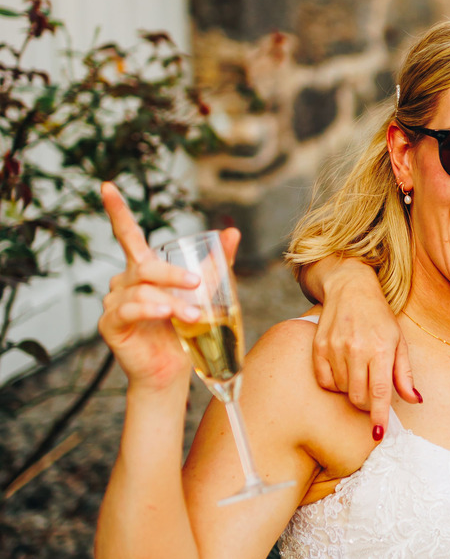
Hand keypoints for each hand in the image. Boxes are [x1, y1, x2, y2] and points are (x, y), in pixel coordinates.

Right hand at [98, 183, 239, 391]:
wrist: (173, 371)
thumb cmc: (184, 332)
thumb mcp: (203, 294)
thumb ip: (216, 264)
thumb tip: (232, 232)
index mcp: (143, 270)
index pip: (127, 235)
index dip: (117, 211)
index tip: (107, 187)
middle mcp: (124, 282)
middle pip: (145, 266)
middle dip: (173, 275)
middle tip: (197, 285)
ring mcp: (114, 302)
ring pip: (142, 290)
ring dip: (170, 300)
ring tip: (193, 315)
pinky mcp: (111, 324)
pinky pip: (128, 309)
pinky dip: (149, 310)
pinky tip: (165, 315)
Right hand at [312, 259, 419, 437]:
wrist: (350, 288)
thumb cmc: (379, 318)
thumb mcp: (399, 342)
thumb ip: (405, 374)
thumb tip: (415, 400)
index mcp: (381, 348)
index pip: (379, 391)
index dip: (378, 416)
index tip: (378, 434)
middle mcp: (356, 349)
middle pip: (358, 396)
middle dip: (367, 402)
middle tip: (372, 389)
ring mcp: (335, 348)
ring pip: (342, 390)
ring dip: (351, 389)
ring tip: (358, 370)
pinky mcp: (318, 347)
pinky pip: (324, 381)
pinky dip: (334, 383)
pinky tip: (342, 369)